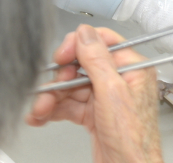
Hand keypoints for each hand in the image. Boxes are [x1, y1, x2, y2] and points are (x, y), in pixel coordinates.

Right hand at [27, 25, 163, 162]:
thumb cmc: (133, 140)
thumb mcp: (112, 93)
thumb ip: (97, 60)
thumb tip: (85, 33)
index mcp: (132, 68)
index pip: (102, 43)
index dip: (78, 46)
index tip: (61, 55)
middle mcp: (119, 80)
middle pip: (81, 66)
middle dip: (59, 79)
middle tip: (47, 90)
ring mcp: (105, 98)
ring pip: (71, 87)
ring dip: (51, 98)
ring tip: (38, 110)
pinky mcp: (93, 116)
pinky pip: (69, 106)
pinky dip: (53, 111)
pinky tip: (39, 116)